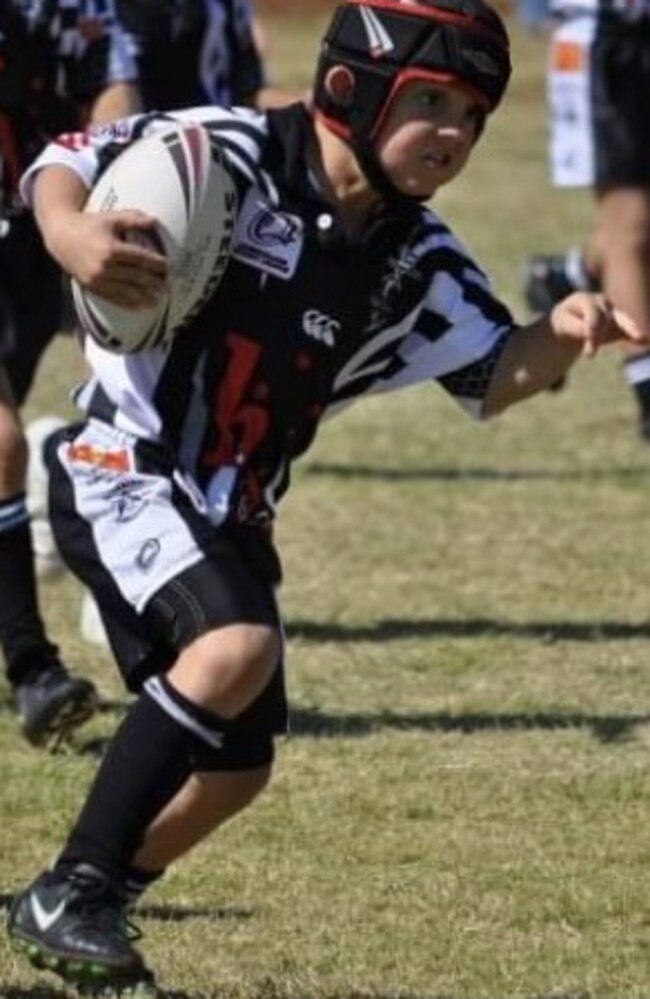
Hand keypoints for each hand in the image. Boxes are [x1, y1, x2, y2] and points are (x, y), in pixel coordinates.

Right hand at [48, 209, 168, 309]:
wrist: (61, 237)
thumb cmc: (90, 224)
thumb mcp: (111, 218)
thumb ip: (133, 218)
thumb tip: (155, 221)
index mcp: (111, 249)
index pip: (140, 259)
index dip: (156, 264)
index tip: (169, 267)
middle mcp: (104, 267)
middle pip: (136, 277)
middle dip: (154, 283)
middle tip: (168, 286)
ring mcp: (98, 280)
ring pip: (127, 292)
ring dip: (145, 297)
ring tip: (159, 300)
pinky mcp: (92, 288)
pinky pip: (114, 299)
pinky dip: (129, 304)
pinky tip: (141, 307)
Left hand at [550, 292, 647, 357]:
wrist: (568, 321)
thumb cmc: (563, 321)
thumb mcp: (562, 323)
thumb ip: (574, 326)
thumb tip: (588, 332)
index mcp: (584, 299)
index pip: (593, 313)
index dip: (592, 326)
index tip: (588, 339)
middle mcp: (601, 303)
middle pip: (607, 318)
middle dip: (600, 336)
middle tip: (589, 355)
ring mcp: (612, 313)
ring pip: (622, 322)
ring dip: (630, 330)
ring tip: (640, 337)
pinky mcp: (618, 325)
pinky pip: (628, 330)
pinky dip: (636, 336)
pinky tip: (644, 342)